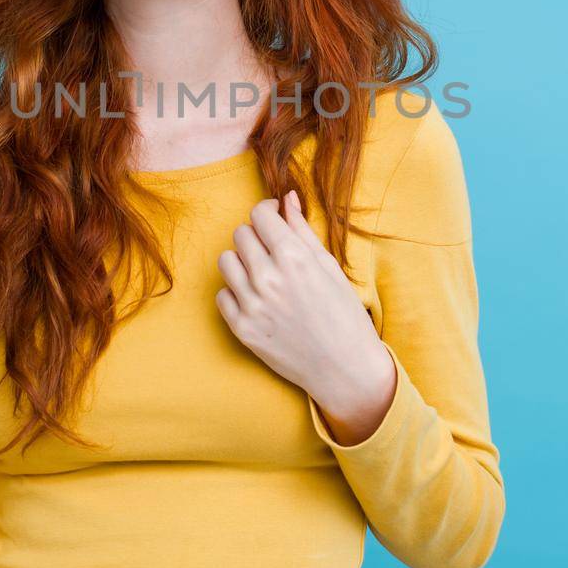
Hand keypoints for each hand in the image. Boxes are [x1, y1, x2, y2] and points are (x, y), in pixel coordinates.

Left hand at [215, 191, 392, 423]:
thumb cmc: (344, 314)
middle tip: (271, 249)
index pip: (260, 215)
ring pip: (226, 261)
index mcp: (294, 258)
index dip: (267, 211)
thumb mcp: (329, 267)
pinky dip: (236, 293)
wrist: (344, 368)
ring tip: (262, 273)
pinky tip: (257, 298)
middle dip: (256, 235)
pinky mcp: (242, 328)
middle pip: (240, 234)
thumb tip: (287, 199)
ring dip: (242, 262)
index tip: (274, 218)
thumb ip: (302, 231)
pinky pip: (222, 295)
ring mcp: (252, 305)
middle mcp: (269, 278)